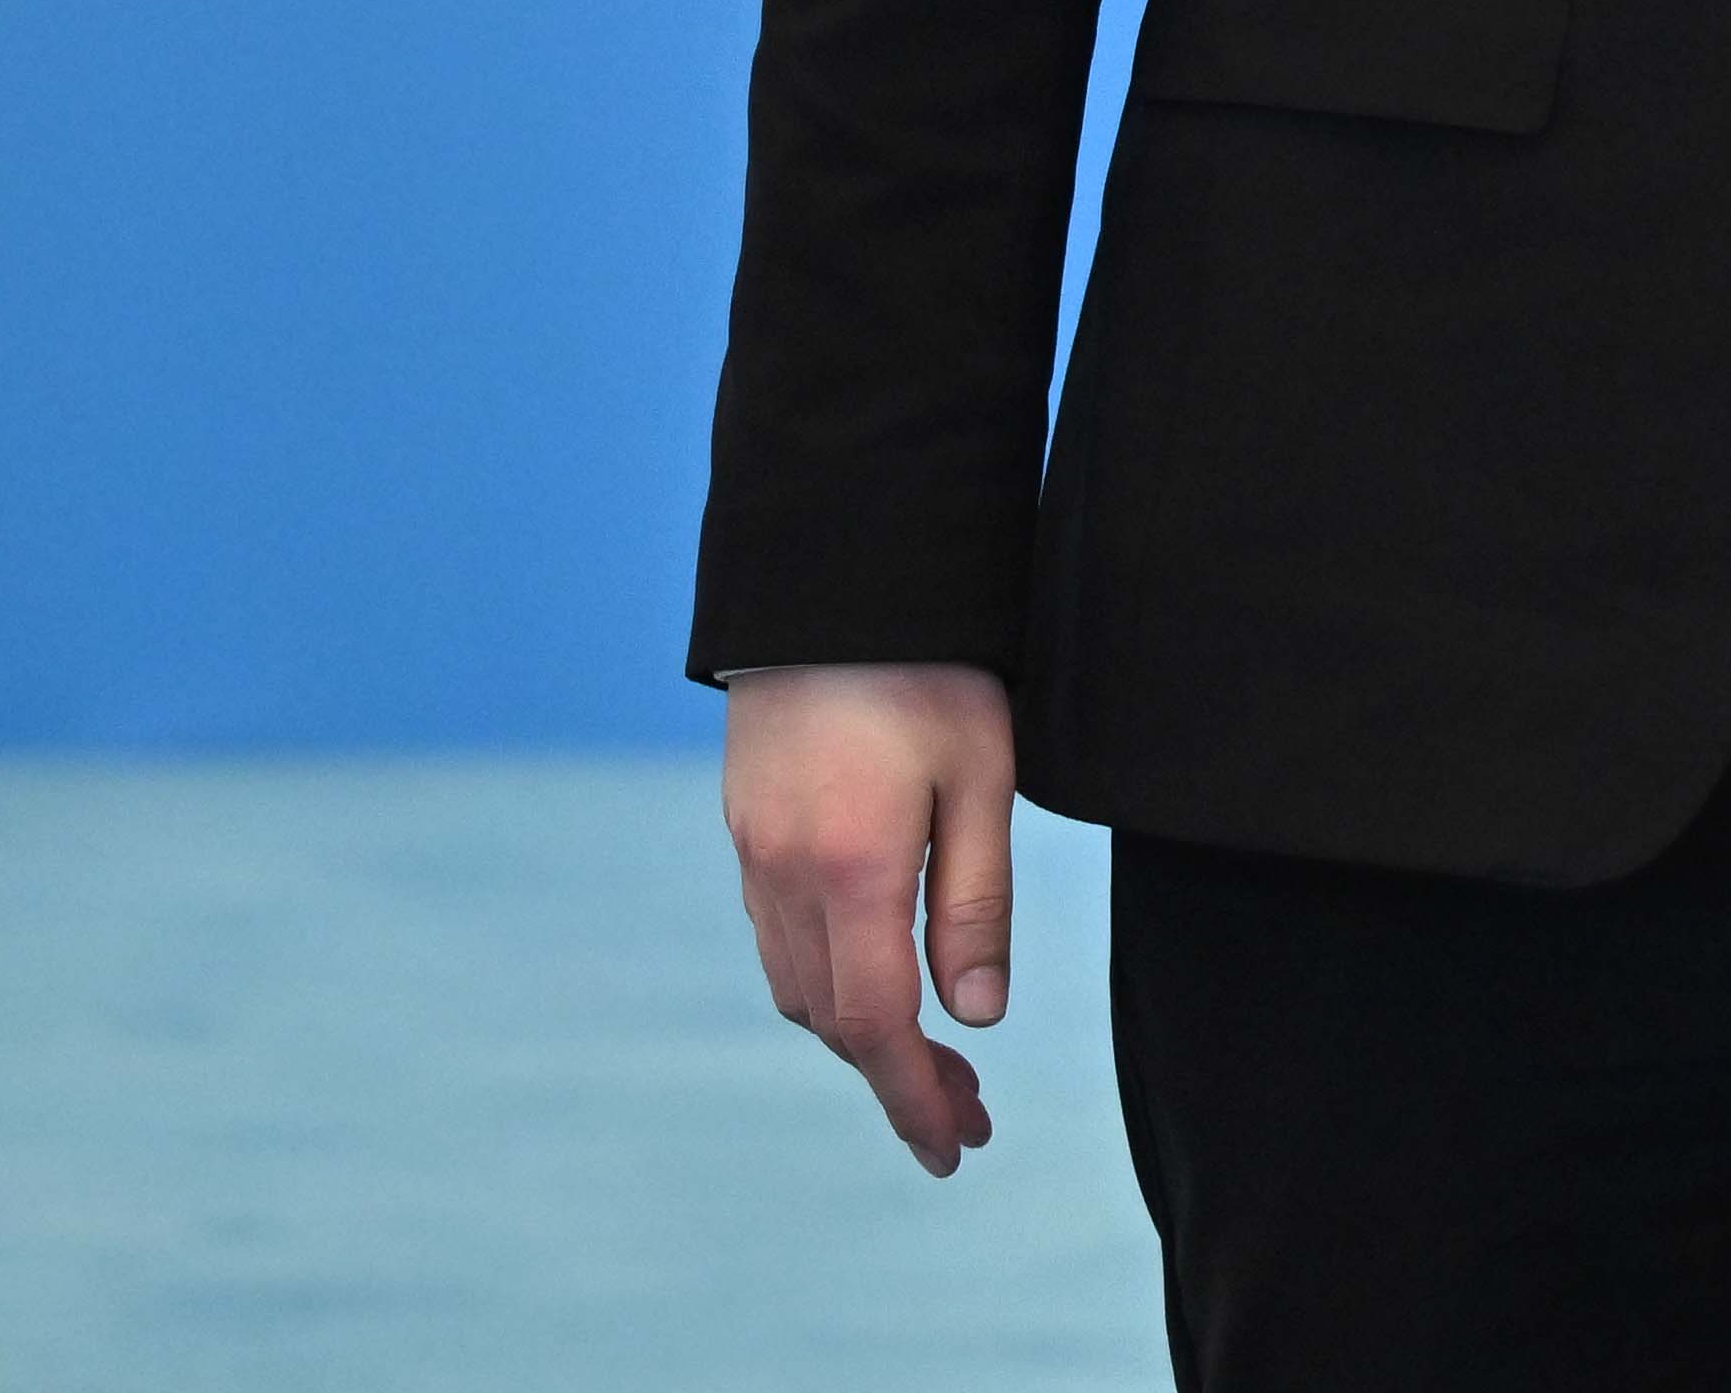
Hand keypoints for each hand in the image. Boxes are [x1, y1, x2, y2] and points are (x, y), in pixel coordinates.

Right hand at [723, 661, 1020, 1170]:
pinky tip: (875, 982)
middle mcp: (785, 878)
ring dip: (860, 1035)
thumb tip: (976, 1015)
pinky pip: (780, 940)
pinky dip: (828, 982)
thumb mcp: (983, 778)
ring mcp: (754, 857)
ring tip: (934, 1061)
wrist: (833, 584)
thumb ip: (976, 902)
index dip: (914, 1095)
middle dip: (897, 1078)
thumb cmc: (928, 672)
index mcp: (851, 870)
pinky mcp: (747, 832)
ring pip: (798, 986)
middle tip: (966, 1117)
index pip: (876, 1023)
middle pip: (832, 1019)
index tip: (955, 1147)